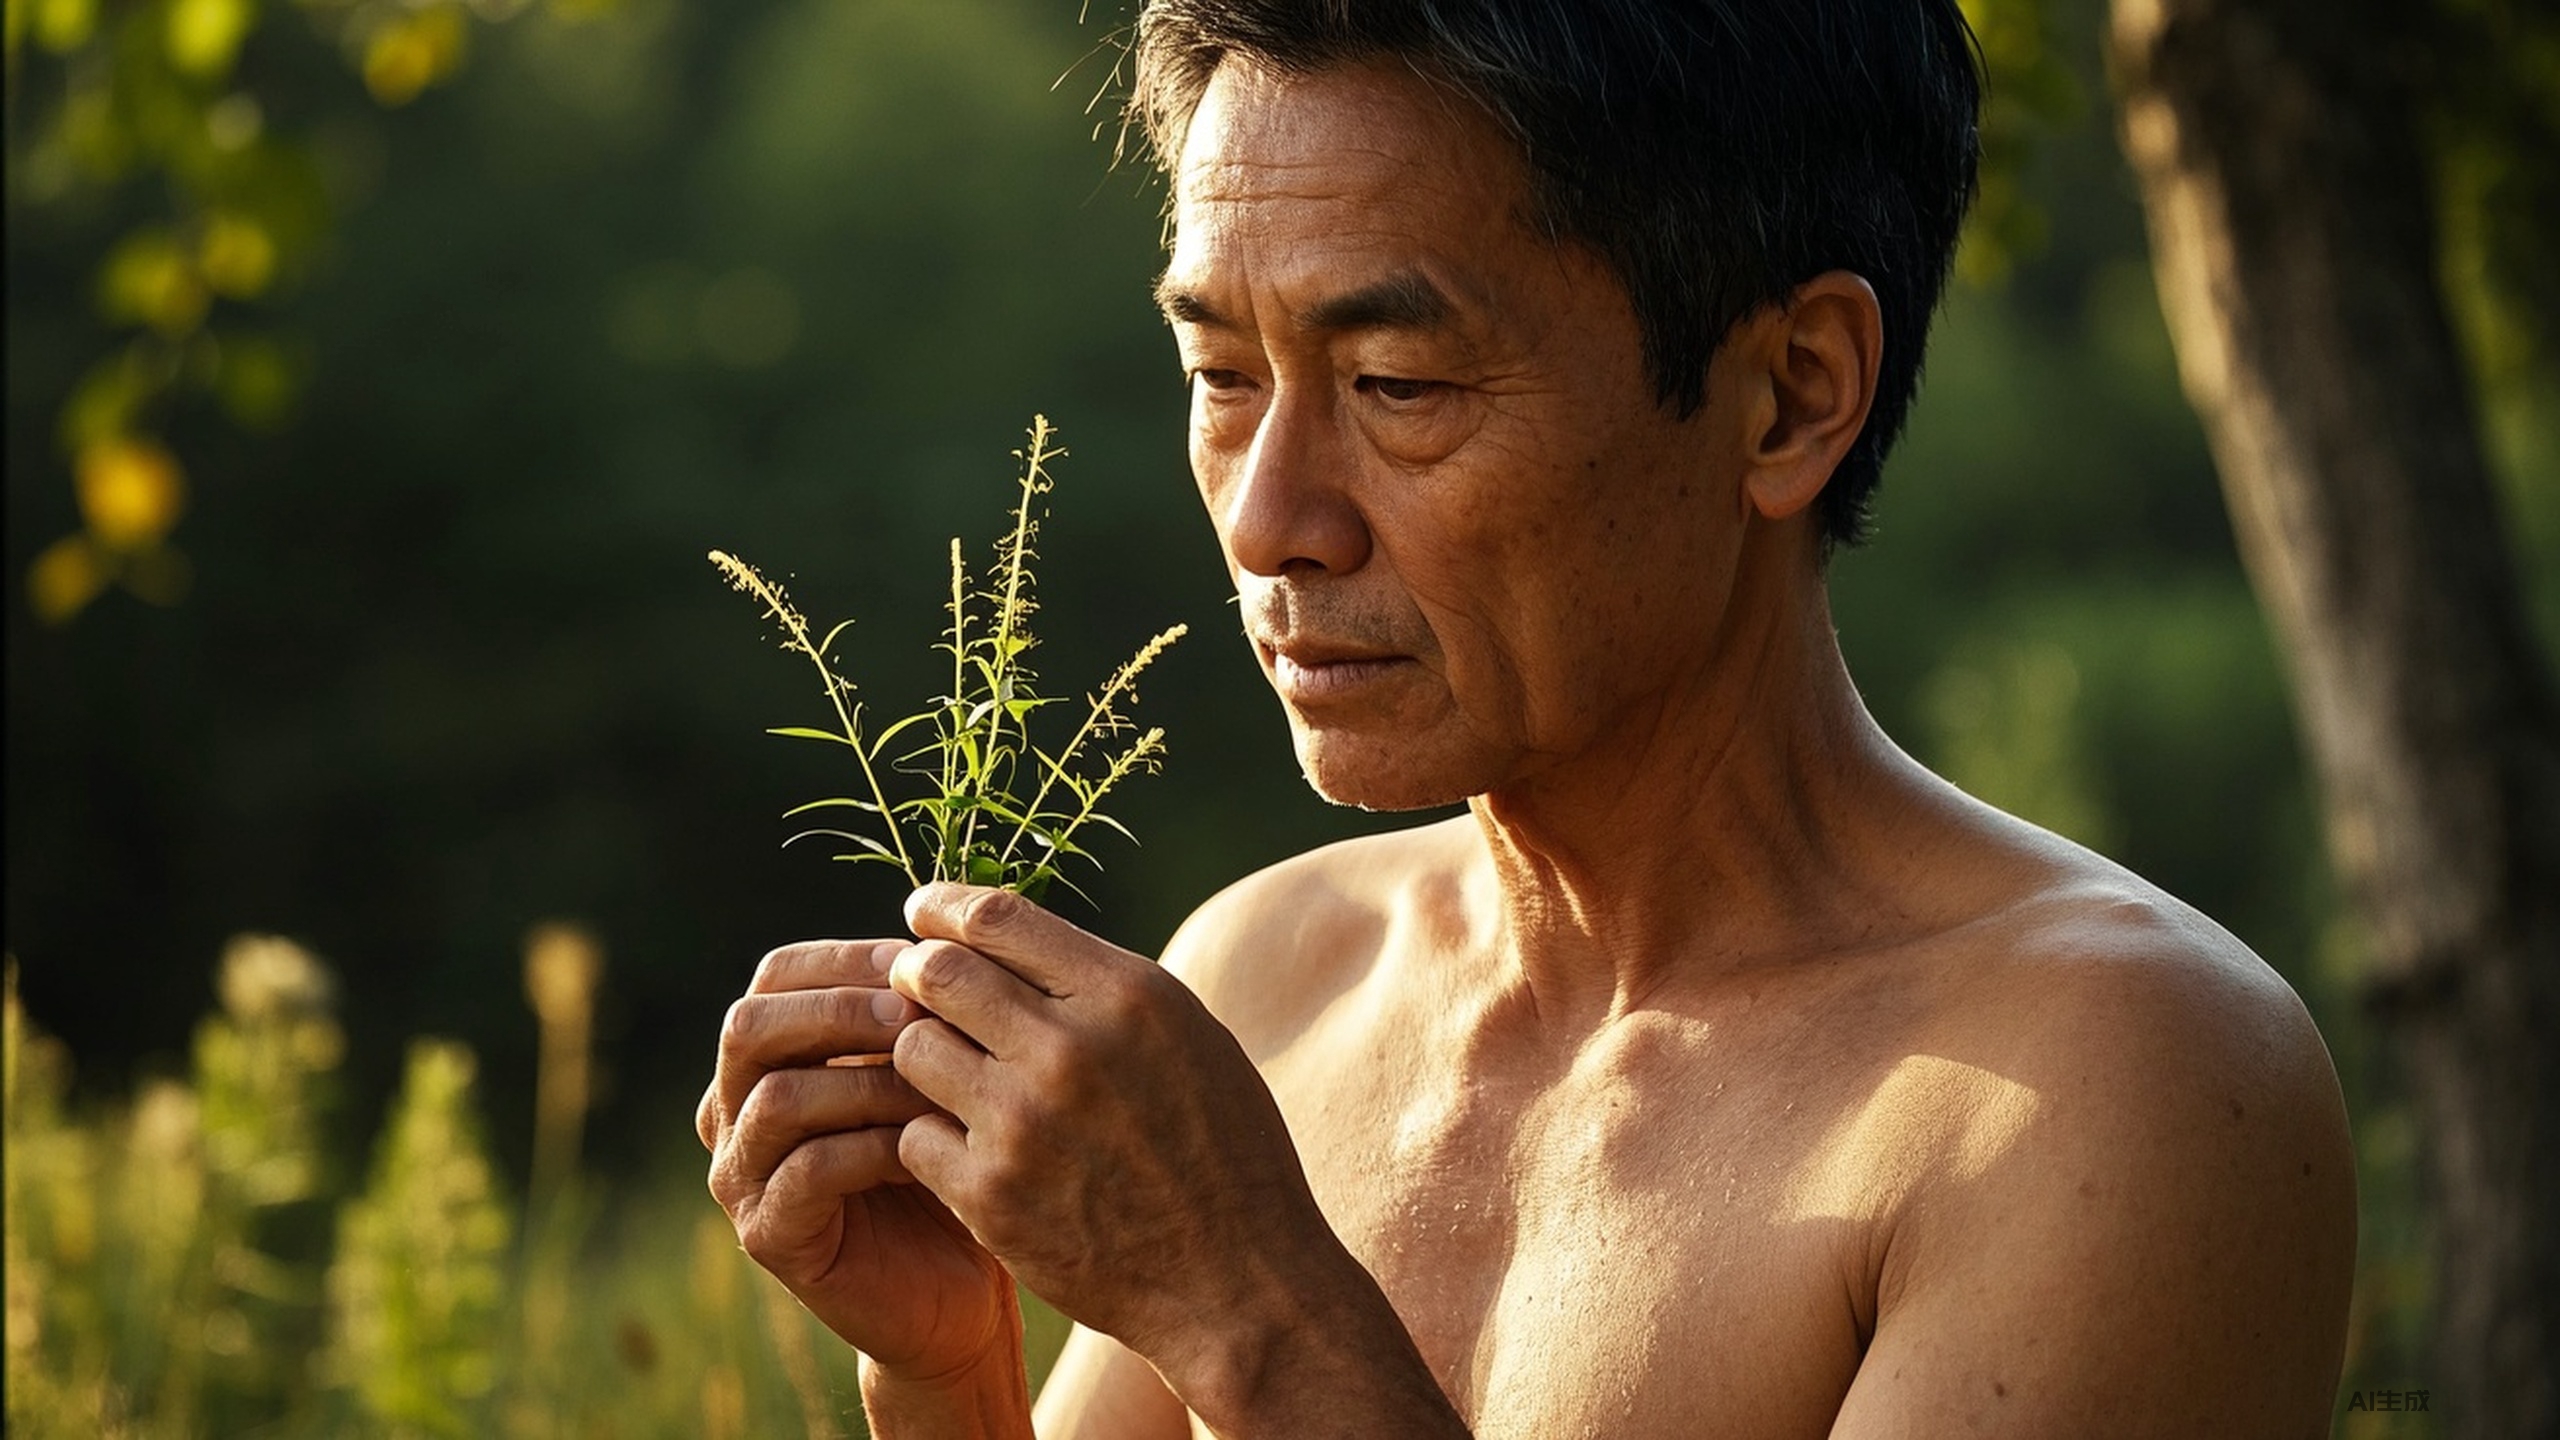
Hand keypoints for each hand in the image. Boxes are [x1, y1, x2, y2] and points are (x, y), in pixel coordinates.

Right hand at [697, 938, 1017, 1384]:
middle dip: (840, 1010)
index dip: (847, 958)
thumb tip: (944, 931)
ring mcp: (742, 1176)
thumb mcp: (936, 1071)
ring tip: (937, 1081)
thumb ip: (916, 1011)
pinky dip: (869, 1147)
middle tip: (917, 1013)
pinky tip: (925, 1142)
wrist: (954, 1287)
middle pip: (750, 1026)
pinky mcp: (769, 1235)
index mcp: (766, 1055)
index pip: (776, 976)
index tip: (923, 956)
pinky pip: (806, 1171)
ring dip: (865, 1079)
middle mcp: (734, 1109)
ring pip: (777, 1096)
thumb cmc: (953, 1160)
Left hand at [886, 885, 1336, 1380]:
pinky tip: (965, 1145)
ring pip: (912, 1048)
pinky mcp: (990, 1195)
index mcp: (1129, 996)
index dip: (946, 906)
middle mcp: (1070, 1050)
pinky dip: (931, 1135)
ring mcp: (1023, 1124)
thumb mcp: (1191, 1038)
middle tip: (914, 983)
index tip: (924, 911)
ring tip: (950, 1071)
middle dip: (915, 970)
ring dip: (923, 1052)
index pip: (998, 917)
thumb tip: (1013, 940)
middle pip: (938, 972)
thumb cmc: (1224, 1151)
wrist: (1236, 1283)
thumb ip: (1103, 987)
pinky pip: (914, 1135)